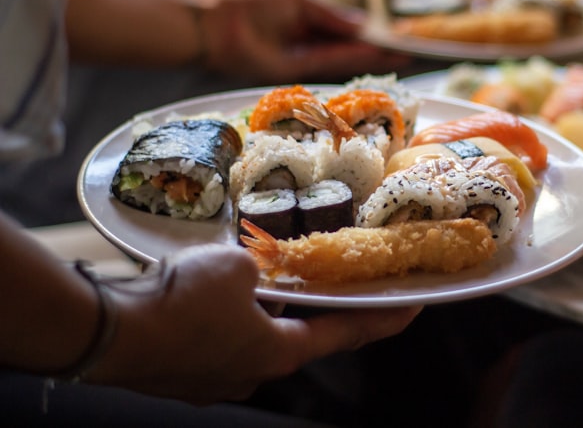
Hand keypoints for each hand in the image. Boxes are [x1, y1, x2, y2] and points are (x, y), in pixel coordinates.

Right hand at [89, 245, 420, 403]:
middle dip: (306, 304)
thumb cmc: (180, 300)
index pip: (347, 332)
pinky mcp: (180, 374)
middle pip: (297, 334)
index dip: (383, 317)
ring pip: (250, 335)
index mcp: (278, 353)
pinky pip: (215, 339)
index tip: (414, 305)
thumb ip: (260, 266)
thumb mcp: (237, 265)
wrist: (103, 332)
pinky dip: (222, 315)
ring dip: (257, 308)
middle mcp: (251, 374)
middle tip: (318, 275)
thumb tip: (250, 271)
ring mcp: (213, 380)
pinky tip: (206, 289)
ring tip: (250, 275)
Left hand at [198, 0, 411, 80]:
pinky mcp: (296, 69)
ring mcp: (302, 56)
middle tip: (409, 50)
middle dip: (378, 49)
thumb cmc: (250, 1)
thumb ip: (330, 14)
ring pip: (345, 57)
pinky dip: (353, 57)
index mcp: (305, 20)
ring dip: (373, 57)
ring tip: (402, 55)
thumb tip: (362, 24)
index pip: (344, 28)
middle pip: (349, 46)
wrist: (215, 22)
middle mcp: (307, 41)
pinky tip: (375, 53)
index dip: (369, 31)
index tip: (394, 32)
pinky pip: (331, 61)